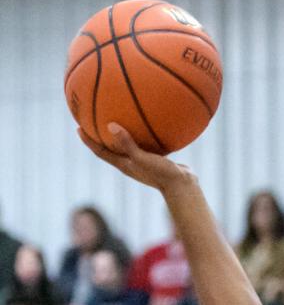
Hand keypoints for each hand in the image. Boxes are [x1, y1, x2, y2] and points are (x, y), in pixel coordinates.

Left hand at [77, 124, 194, 193]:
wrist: (183, 186)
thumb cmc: (162, 174)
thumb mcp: (143, 157)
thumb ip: (127, 143)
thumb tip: (111, 125)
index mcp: (124, 165)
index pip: (100, 152)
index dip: (88, 141)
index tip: (78, 127)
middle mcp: (131, 163)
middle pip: (110, 148)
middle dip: (100, 135)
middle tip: (92, 119)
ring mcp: (144, 162)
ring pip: (128, 145)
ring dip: (121, 134)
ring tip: (118, 117)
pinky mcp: (156, 159)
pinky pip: (145, 143)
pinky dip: (143, 133)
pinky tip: (148, 121)